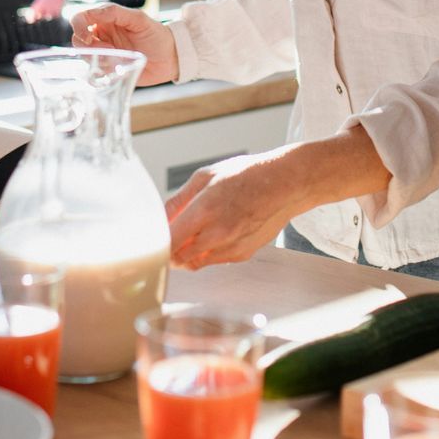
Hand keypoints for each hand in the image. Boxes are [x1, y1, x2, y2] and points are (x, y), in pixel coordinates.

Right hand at [70, 4, 177, 85]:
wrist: (170, 58)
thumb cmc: (156, 35)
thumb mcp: (138, 19)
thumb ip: (115, 13)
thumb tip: (94, 12)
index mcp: (106, 18)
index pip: (80, 17)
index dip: (79, 26)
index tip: (88, 37)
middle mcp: (101, 34)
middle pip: (78, 38)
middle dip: (88, 46)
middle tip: (108, 50)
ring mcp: (104, 52)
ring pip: (84, 55)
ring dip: (97, 58)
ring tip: (117, 59)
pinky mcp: (108, 68)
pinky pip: (94, 70)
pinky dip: (102, 70)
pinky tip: (118, 67)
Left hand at [163, 149, 301, 269]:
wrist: (286, 185)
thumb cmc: (247, 175)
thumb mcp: (206, 176)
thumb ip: (179, 201)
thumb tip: (160, 219)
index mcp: (205, 209)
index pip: (169, 242)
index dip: (156, 245)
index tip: (152, 239)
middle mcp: (218, 233)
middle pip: (179, 258)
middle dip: (170, 250)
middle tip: (171, 235)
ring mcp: (231, 247)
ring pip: (194, 263)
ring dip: (187, 252)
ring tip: (194, 230)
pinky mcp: (242, 255)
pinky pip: (213, 260)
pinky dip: (207, 252)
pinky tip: (216, 233)